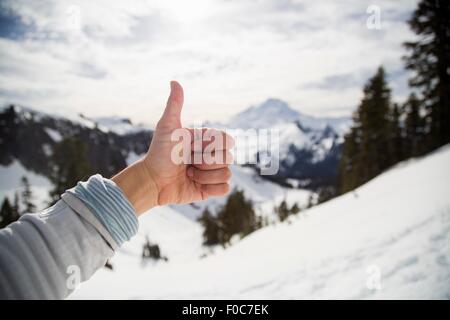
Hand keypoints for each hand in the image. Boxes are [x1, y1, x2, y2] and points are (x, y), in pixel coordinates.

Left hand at [112, 81, 233, 214]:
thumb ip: (174, 105)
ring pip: (227, 174)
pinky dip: (210, 187)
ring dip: (205, 175)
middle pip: (228, 158)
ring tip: (189, 173)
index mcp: (207, 140)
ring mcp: (212, 173)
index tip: (192, 145)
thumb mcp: (167, 126)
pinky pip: (224, 189)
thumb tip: (174, 81)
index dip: (212, 145)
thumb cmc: (160, 152)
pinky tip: (195, 184)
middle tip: (188, 161)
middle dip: (206, 161)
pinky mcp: (210, 189)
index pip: (227, 140)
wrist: (153, 180)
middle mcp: (212, 155)